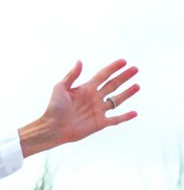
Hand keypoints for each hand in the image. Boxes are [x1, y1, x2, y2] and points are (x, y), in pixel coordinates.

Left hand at [19, 59, 139, 157]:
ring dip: (127, 93)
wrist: (52, 127)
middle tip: (135, 69)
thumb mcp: (60, 88)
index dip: (113, 68)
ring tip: (137, 86)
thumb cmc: (53, 107)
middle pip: (112, 85)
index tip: (123, 61)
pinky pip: (115, 120)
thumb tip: (80, 61)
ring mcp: (98, 111)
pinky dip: (125, 117)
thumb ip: (71, 75)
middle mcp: (94, 98)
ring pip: (116, 100)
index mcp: (86, 89)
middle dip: (124, 77)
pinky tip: (135, 113)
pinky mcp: (99, 123)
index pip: (103, 75)